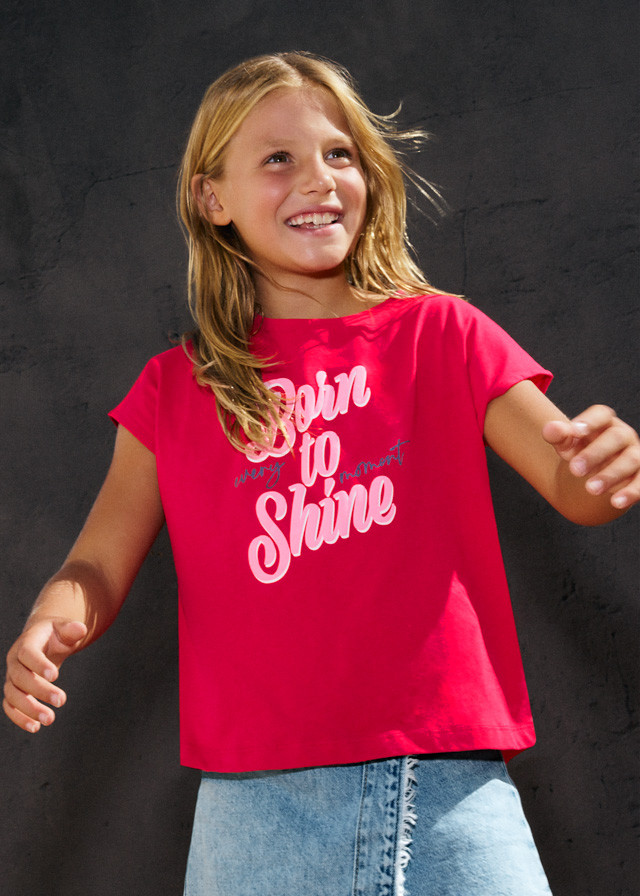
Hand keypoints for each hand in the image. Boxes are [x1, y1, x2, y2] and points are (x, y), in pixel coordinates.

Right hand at [3, 618, 86, 732]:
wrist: (42, 640)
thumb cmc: (56, 635)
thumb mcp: (65, 628)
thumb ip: (71, 629)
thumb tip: (81, 629)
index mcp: (26, 642)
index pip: (27, 653)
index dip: (38, 664)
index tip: (55, 676)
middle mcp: (15, 661)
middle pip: (20, 678)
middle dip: (39, 691)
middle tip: (61, 700)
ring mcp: (11, 677)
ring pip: (13, 695)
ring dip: (29, 709)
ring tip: (49, 719)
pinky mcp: (13, 691)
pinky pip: (10, 706)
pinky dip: (19, 718)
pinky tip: (35, 727)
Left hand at [543, 405, 639, 509]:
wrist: (594, 471)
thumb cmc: (579, 451)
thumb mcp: (566, 444)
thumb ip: (558, 435)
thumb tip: (550, 429)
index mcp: (604, 422)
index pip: (602, 414)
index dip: (590, 421)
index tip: (574, 431)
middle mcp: (624, 435)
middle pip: (616, 437)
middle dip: (595, 453)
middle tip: (575, 470)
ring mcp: (635, 454)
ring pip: (631, 460)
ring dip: (610, 475)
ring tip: (590, 489)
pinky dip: (631, 492)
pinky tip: (615, 502)